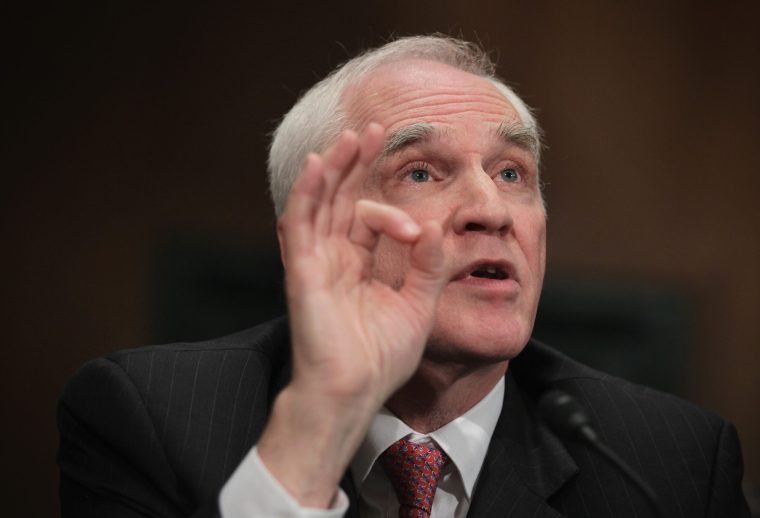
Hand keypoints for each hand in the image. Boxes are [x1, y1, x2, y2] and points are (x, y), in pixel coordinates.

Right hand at [280, 122, 444, 403]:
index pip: (369, 218)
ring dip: (332, 168)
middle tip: (373, 130)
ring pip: (319, 203)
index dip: (392, 207)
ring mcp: (316, 262)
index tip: (420, 228)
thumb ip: (427, 265)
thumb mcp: (418, 304)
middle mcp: (335, 259)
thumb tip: (433, 225)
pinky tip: (317, 164)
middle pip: (342, 199)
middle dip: (356, 165)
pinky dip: (306, 193)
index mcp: (359, 266)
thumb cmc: (382, 357)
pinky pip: (300, 224)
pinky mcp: (302, 271)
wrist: (356, 391)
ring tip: (350, 136)